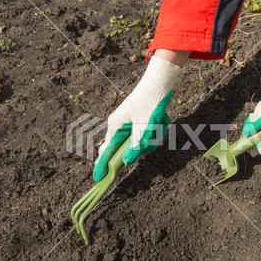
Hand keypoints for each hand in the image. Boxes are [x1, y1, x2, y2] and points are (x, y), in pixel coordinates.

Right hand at [93, 56, 181, 180]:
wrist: (161, 81)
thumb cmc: (150, 100)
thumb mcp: (144, 125)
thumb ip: (136, 145)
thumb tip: (127, 161)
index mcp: (115, 125)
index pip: (106, 151)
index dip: (103, 166)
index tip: (98, 179)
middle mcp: (121, 126)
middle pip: (129, 148)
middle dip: (144, 144)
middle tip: (152, 134)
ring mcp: (131, 124)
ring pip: (142, 142)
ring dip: (154, 135)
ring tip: (159, 121)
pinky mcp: (141, 122)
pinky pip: (150, 134)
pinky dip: (158, 128)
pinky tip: (162, 118)